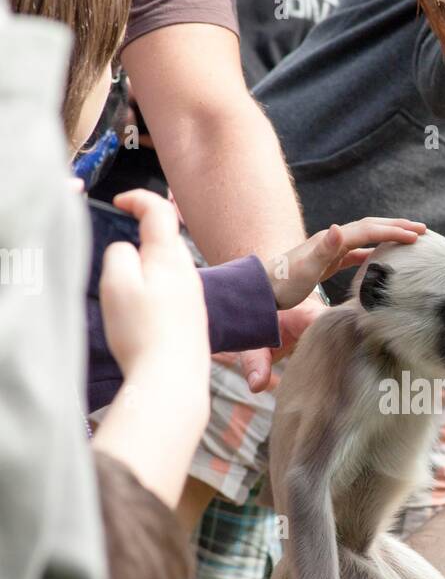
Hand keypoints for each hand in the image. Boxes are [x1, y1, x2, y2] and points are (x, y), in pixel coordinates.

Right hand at [99, 188, 209, 415]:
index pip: (160, 210)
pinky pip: (173, 291)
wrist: (172, 381)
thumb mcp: (116, 284)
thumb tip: (127, 249)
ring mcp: (194, 297)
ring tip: (126, 287)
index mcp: (169, 258)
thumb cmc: (142, 333)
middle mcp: (189, 274)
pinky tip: (143, 313)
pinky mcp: (193, 320)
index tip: (118, 201)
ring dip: (148, 263)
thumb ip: (119, 255)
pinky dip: (155, 288)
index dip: (138, 198)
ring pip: (170, 266)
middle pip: (167, 238)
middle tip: (118, 246)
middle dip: (142, 232)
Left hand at [266, 219, 425, 308]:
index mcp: (332, 240)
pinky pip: (358, 252)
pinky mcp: (329, 261)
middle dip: (397, 226)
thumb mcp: (305, 268)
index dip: (393, 231)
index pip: (369, 230)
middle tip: (423, 230)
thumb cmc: (284, 283)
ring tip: (410, 239)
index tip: (416, 236)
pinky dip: (374, 250)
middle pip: (371, 226)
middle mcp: (333, 239)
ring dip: (388, 235)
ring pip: (367, 237)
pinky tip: (383, 258)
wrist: (263, 289)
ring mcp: (331, 249)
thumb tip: (338, 228)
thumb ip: (323, 249)